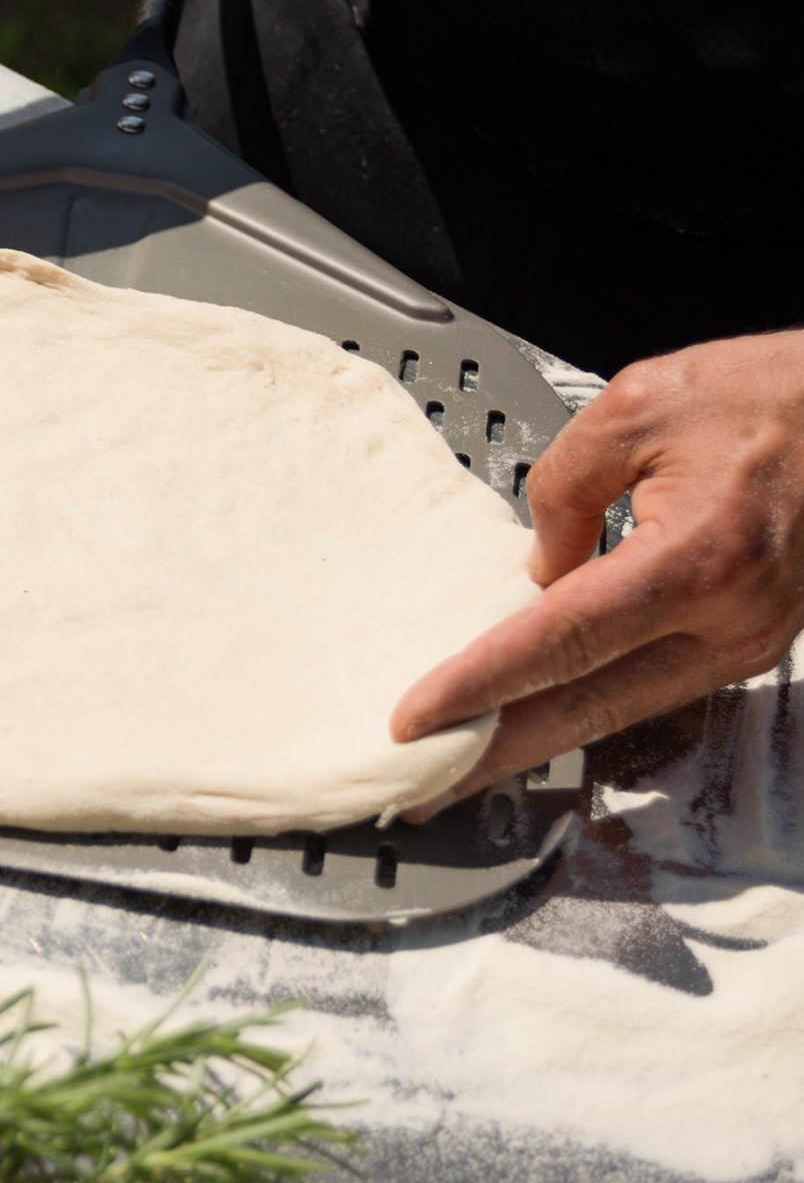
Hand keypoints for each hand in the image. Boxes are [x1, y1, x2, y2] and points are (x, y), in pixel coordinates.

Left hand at [391, 332, 803, 817]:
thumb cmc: (766, 395)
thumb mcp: (636, 407)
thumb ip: (562, 491)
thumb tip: (536, 571)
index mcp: (697, 558)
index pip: (560, 641)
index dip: (479, 685)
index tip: (417, 718)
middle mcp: (730, 620)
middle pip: (588, 708)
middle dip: (497, 754)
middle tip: (422, 787)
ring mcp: (746, 643)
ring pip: (621, 711)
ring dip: (536, 742)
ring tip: (462, 766)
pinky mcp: (747, 643)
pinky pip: (651, 688)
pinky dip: (584, 709)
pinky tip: (534, 717)